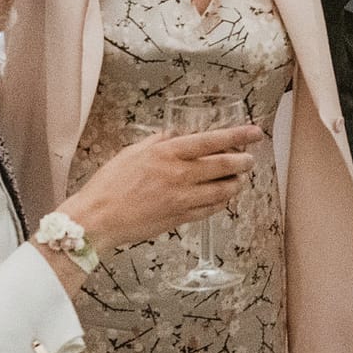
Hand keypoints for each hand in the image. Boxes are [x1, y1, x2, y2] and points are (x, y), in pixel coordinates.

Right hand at [61, 125, 263, 252]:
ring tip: (238, 179)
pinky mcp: (180, 218)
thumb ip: (159, 142)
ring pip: (222, 190)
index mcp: (167, 154)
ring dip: (235, 184)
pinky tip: (221, 198)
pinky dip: (220, 202)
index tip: (255, 132)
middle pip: (224, 166)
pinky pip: (210, 210)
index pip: (212, 141)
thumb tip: (176, 135)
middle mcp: (179, 175)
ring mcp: (182, 199)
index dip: (238, 136)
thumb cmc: (109, 184)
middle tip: (250, 159)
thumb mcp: (133, 152)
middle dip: (243, 162)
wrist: (96, 219)